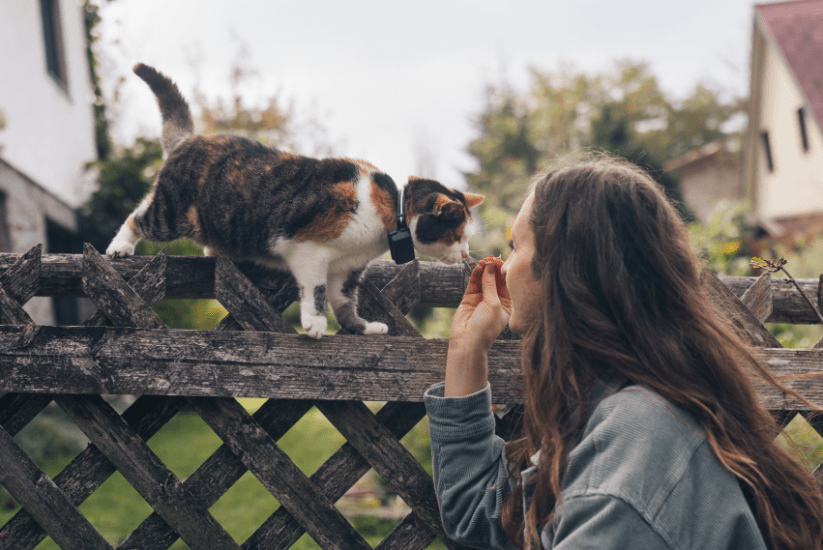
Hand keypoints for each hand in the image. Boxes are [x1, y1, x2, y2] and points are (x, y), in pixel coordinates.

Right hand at [445, 261, 511, 396]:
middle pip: (496, 279)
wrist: (468, 341)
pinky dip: (476, 274)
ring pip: (484, 279)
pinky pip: (474, 283)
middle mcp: (495, 300)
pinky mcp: (470, 297)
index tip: (503, 261)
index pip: (508, 284)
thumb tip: (490, 266)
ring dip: (485, 270)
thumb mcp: (494, 304)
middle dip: (494, 269)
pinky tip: (478, 267)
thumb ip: (491, 284)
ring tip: (484, 261)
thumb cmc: (486, 327)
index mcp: (507, 304)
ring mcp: (482, 298)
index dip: (505, 272)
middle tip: (492, 258)